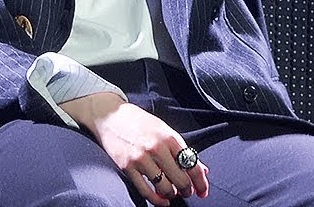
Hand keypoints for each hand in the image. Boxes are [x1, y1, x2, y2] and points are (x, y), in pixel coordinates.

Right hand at [61, 92, 210, 205]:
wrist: (110, 115)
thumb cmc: (139, 122)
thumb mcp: (164, 130)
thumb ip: (182, 150)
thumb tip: (202, 170)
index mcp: (169, 137)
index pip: (192, 165)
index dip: (201, 182)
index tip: (203, 191)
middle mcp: (157, 148)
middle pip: (180, 180)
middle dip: (187, 190)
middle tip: (187, 192)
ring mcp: (141, 158)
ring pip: (164, 188)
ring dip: (172, 195)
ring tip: (172, 193)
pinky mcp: (127, 167)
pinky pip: (145, 191)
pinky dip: (157, 200)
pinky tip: (162, 201)